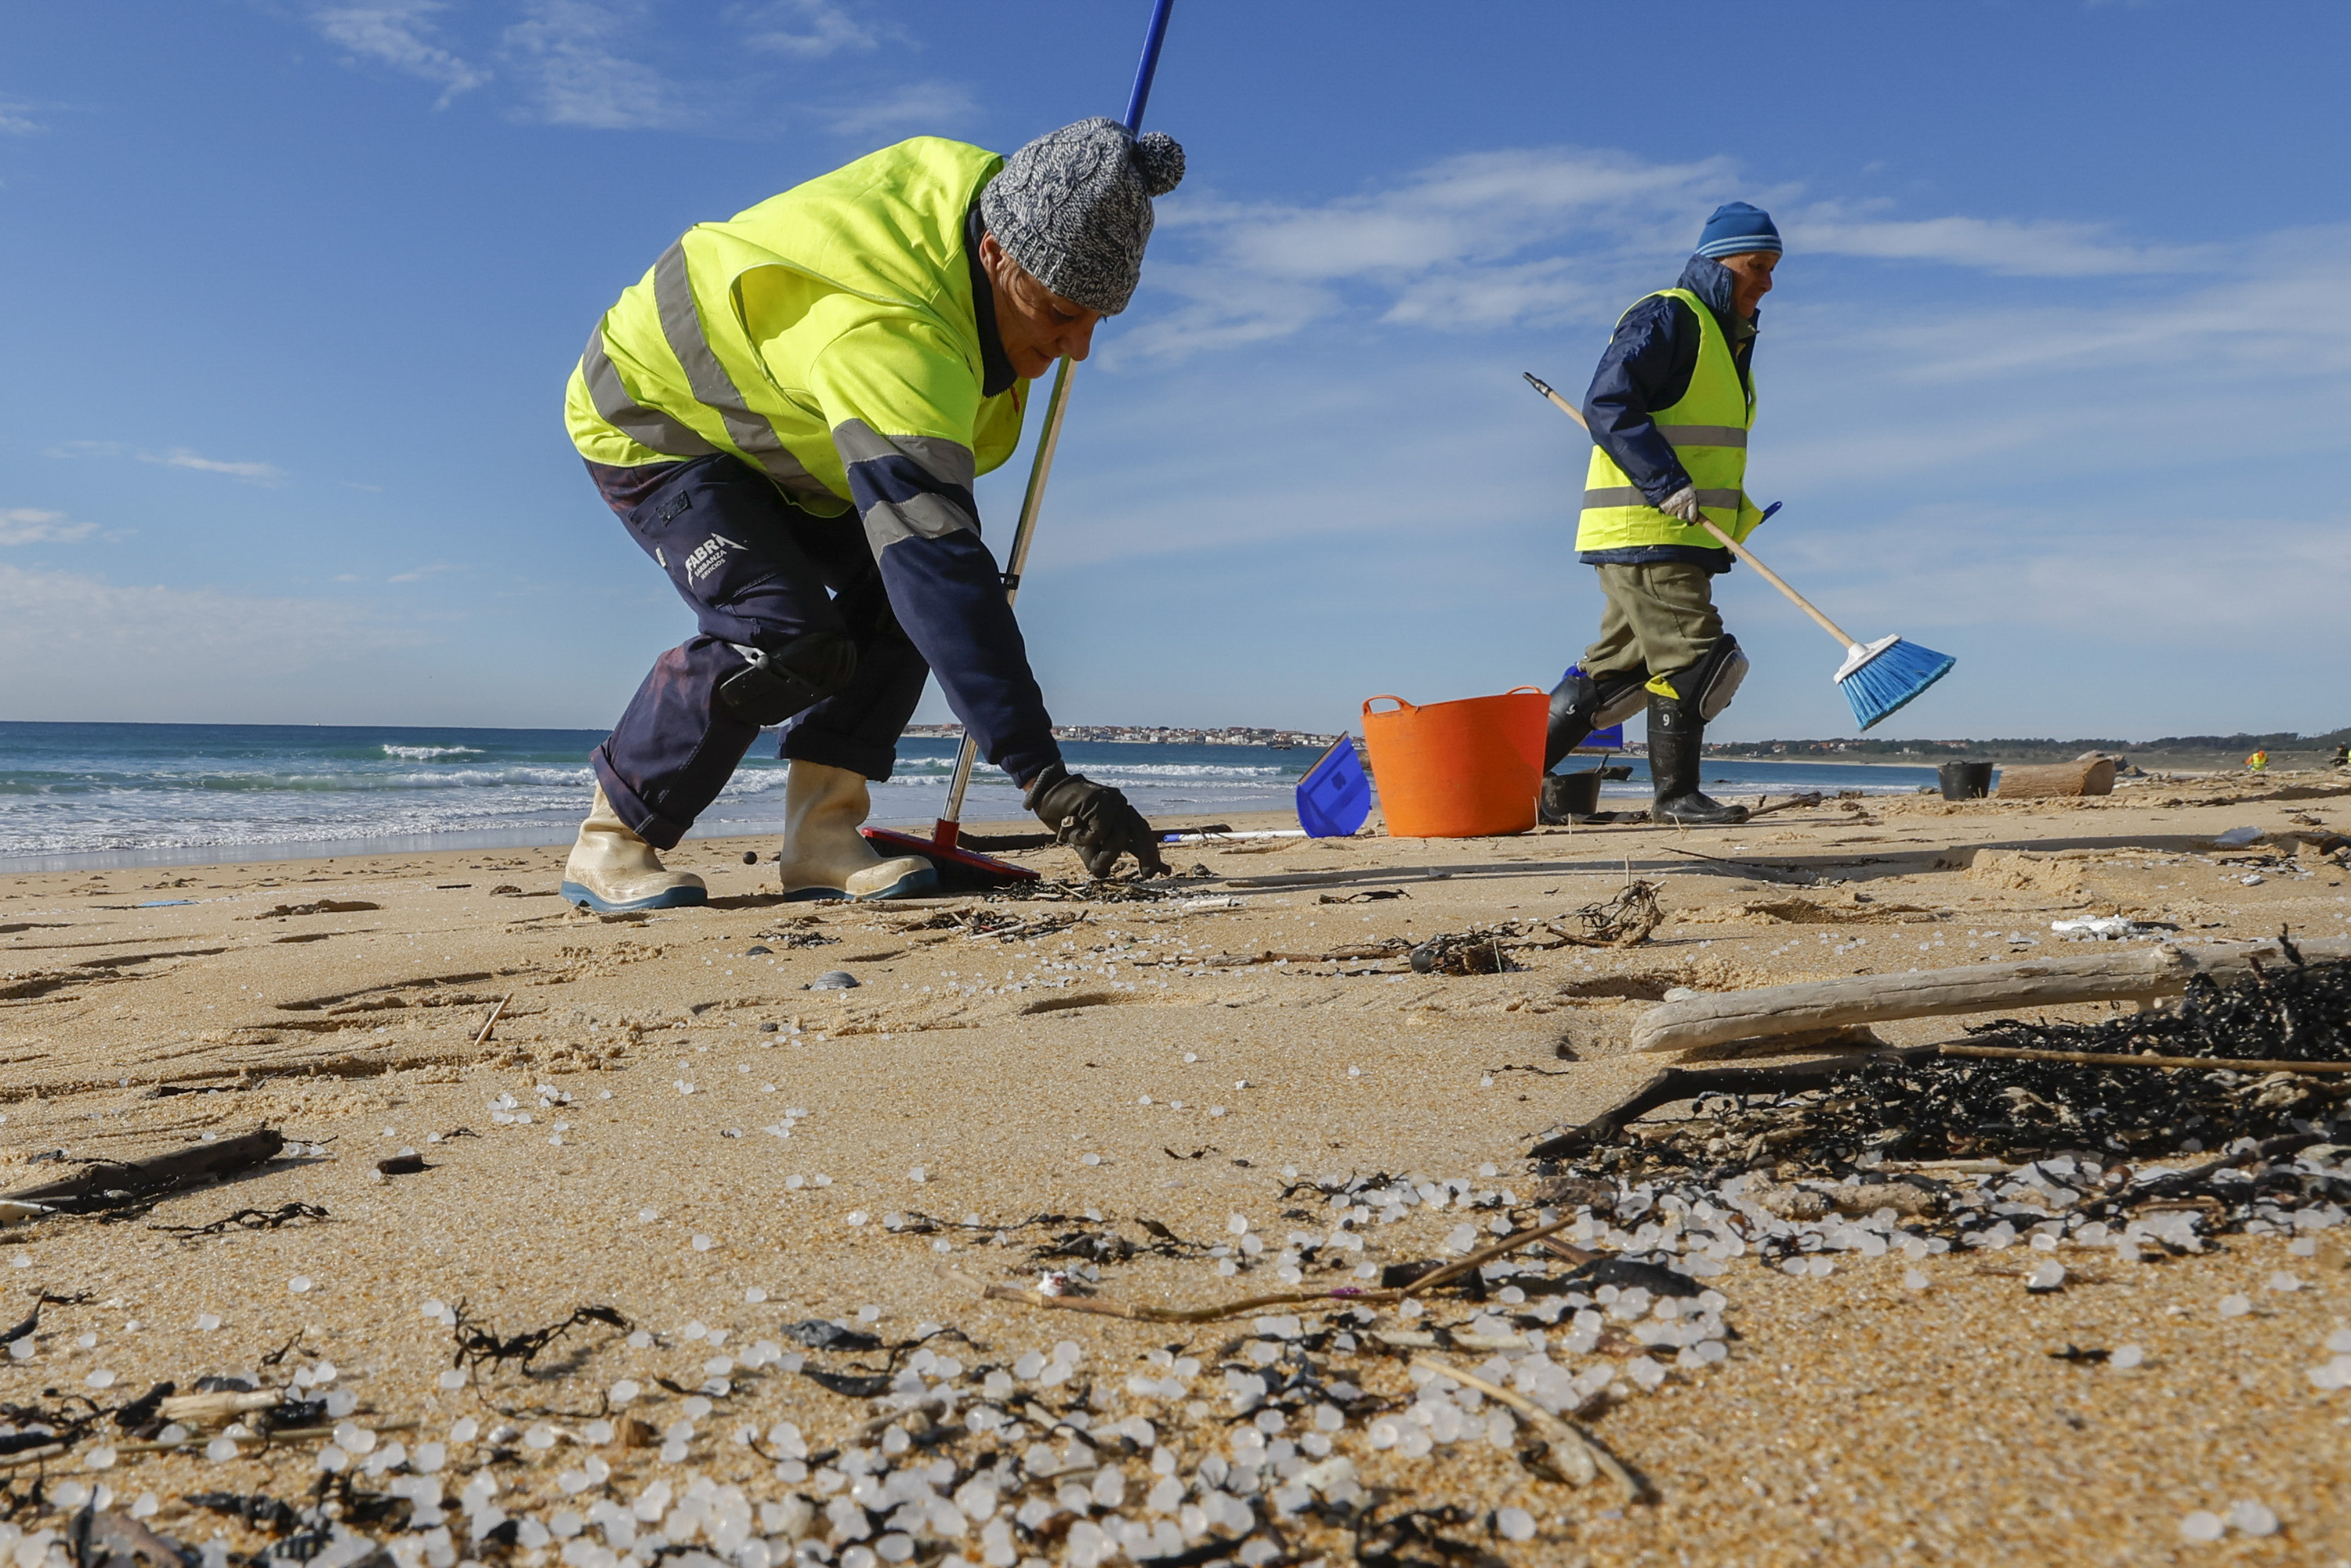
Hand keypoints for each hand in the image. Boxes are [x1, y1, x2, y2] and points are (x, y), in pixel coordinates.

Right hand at [1024, 766, 1169, 878]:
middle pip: (1141, 832)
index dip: (1152, 853)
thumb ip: (1101, 856)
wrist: (1046, 796)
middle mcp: (1122, 807)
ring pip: (1119, 837)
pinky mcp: (1101, 799)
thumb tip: (1107, 873)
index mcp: (1122, 816)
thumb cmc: (1067, 822)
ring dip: (1101, 852)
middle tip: (1147, 874)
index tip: (1164, 871)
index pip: (1142, 834)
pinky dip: (1085, 837)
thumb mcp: (1088, 845)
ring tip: (1078, 843)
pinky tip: (1072, 829)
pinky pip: (1100, 830)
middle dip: (1148, 855)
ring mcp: (1114, 801)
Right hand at [1656, 485, 1704, 523]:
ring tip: (1673, 502)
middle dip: (1681, 513)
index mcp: (1691, 499)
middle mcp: (1682, 504)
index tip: (1691, 520)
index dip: (1692, 519)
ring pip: (1674, 515)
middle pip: (1682, 517)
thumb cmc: (1681, 484)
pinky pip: (1667, 512)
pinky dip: (1667, 509)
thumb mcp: (1691, 490)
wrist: (1666, 478)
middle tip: (1680, 506)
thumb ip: (1693, 500)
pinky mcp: (1665, 508)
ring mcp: (1673, 506)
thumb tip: (1696, 512)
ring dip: (1674, 511)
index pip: (1692, 515)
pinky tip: (1668, 501)